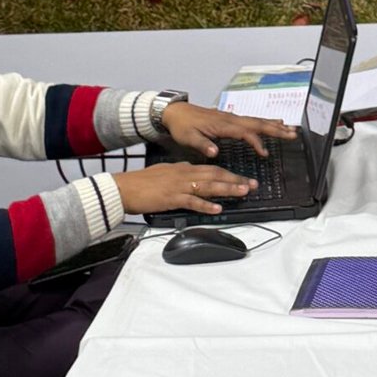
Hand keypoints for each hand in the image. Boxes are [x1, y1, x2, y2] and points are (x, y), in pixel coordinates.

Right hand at [114, 161, 256, 216]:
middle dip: (236, 179)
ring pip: (208, 185)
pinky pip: (192, 201)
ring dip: (227, 188)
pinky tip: (218, 208)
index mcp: (183, 168)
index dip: (230, 174)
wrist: (123, 188)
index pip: (211, 169)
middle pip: (215, 175)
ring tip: (243, 192)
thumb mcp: (163, 173)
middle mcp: (184, 174)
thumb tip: (191, 175)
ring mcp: (178, 186)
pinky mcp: (171, 198)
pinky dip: (206, 205)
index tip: (244, 179)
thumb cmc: (141, 183)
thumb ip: (179, 173)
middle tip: (253, 184)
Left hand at [160, 101, 298, 159]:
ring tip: (289, 128)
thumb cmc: (182, 126)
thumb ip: (202, 145)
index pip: (246, 132)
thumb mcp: (188, 138)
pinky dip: (263, 123)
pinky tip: (270, 124)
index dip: (257, 142)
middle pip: (258, 123)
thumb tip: (213, 152)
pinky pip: (251, 121)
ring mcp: (231, 118)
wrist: (175, 112)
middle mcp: (230, 119)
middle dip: (276, 128)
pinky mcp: (229, 119)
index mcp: (223, 125)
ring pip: (256, 121)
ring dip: (273, 125)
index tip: (265, 153)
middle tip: (293, 134)